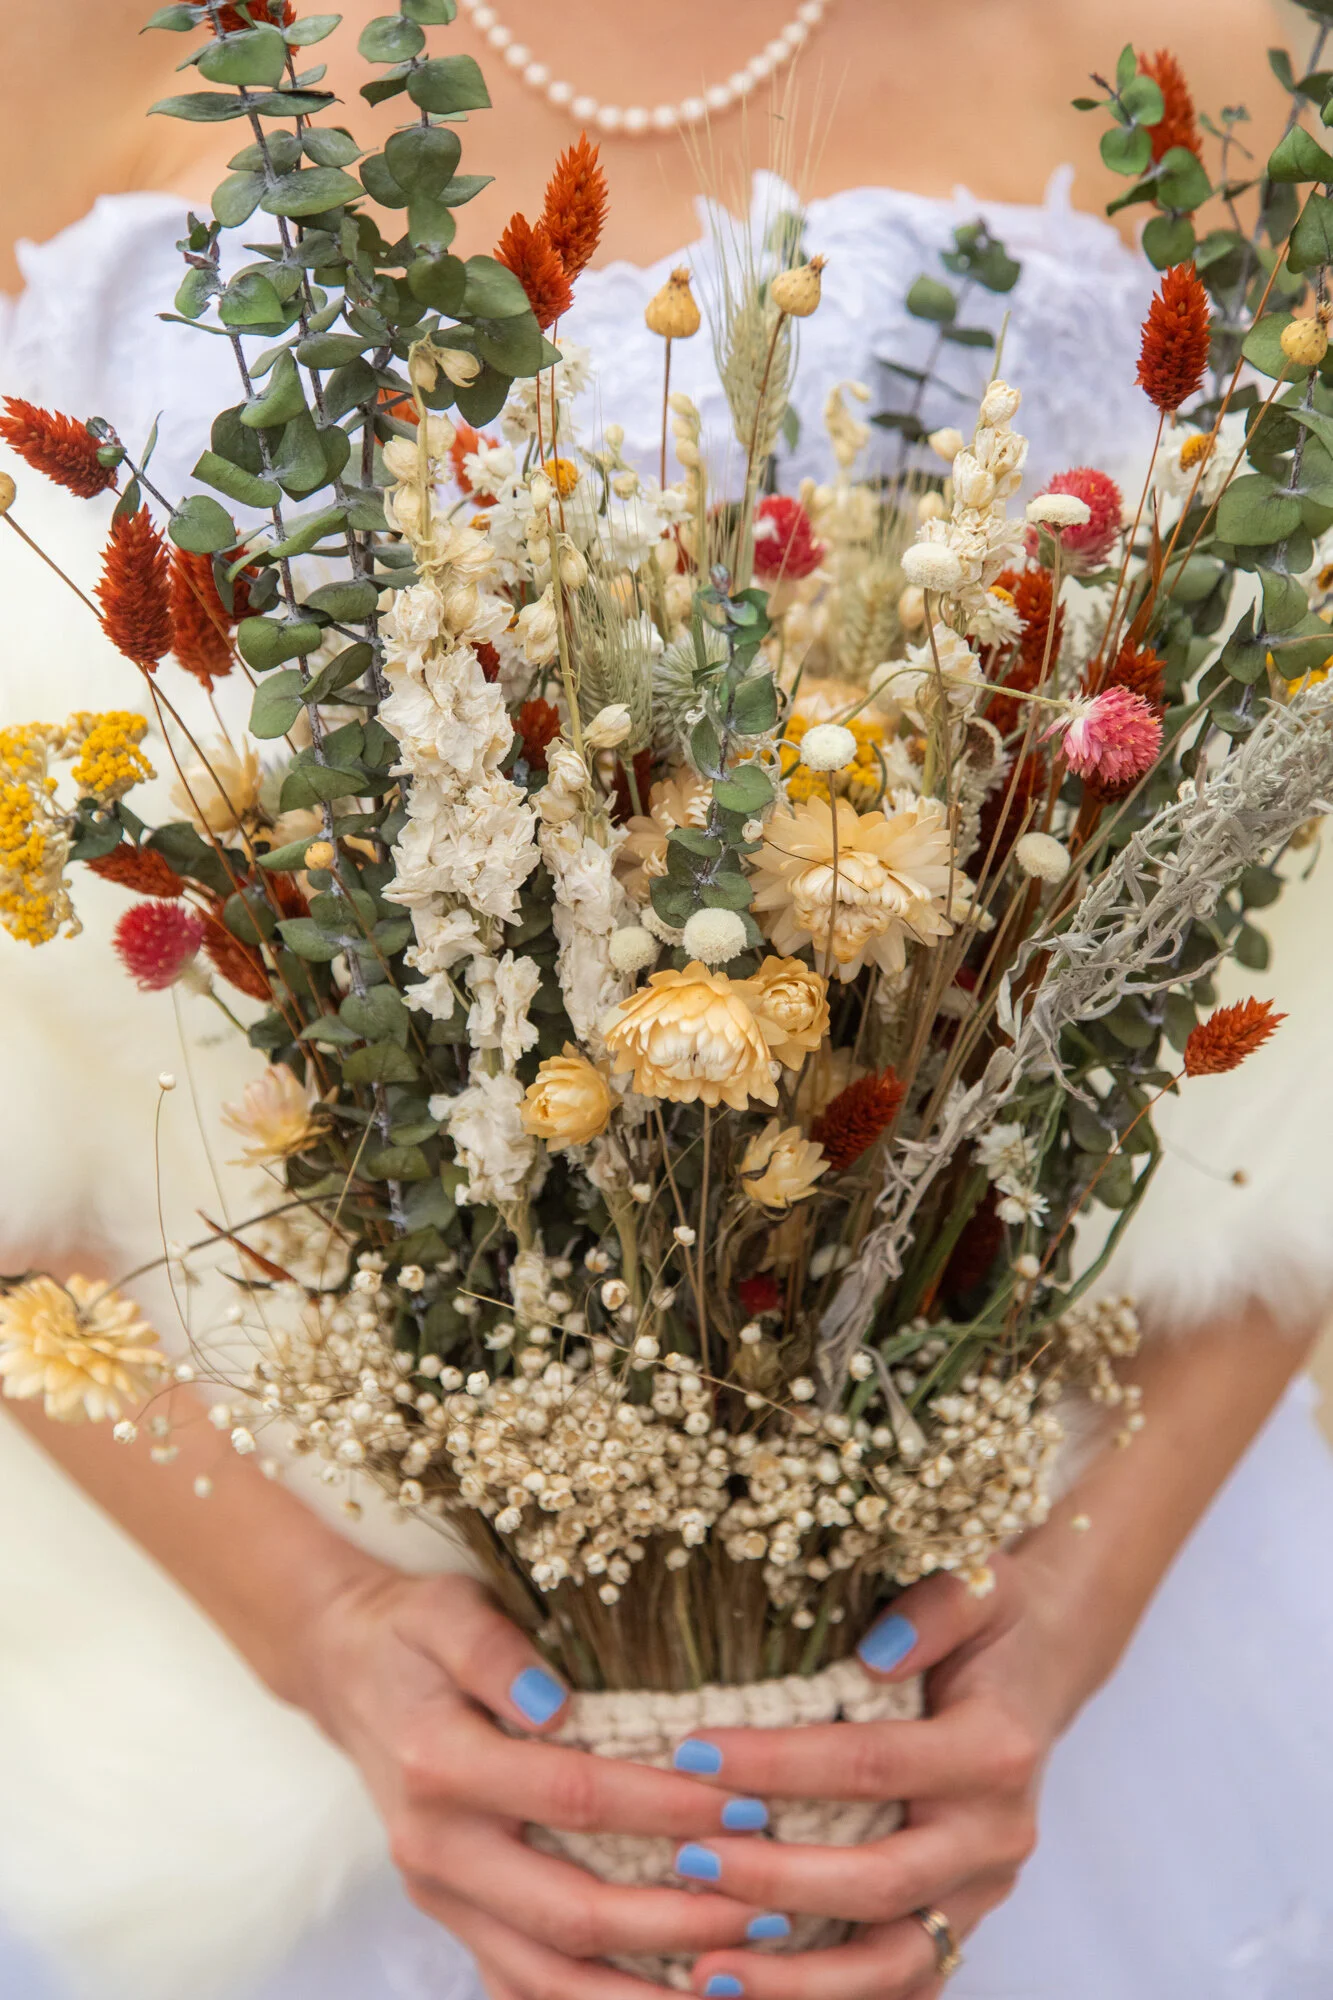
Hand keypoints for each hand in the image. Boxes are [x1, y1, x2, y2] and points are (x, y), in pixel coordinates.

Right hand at [293, 1561, 783, 1998]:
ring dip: (642, 1989)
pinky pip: (523, 1984)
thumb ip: (496, 1651)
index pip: (573, 1798)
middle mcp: (435, 1849)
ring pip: (545, 1976)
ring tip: (735, 1979)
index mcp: (439, 1765)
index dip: (664, 1808)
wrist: (343, 1670)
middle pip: (568, 1911)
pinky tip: (665, 1998)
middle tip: (768, 1904)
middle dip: (676, 1919)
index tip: (747, 1806)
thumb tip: (557, 1701)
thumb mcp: (448, 1609)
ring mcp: (440, 1897)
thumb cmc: (413, 1631)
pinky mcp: (453, 1918)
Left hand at [667, 1552, 1061, 1999]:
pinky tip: (749, 1995)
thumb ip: (938, 1605)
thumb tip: (877, 1649)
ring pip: (893, 1964)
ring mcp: (980, 1893)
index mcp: (995, 1750)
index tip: (692, 1750)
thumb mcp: (981, 1583)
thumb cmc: (991, 1621)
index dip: (779, 1763)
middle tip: (685, 1861)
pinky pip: (898, 1985)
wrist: (1042, 1667)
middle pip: (880, 1881)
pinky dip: (828, 1999)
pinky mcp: (960, 1925)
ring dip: (798, 1979)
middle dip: (777, 1881)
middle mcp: (994, 1835)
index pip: (871, 1763)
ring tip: (705, 1974)